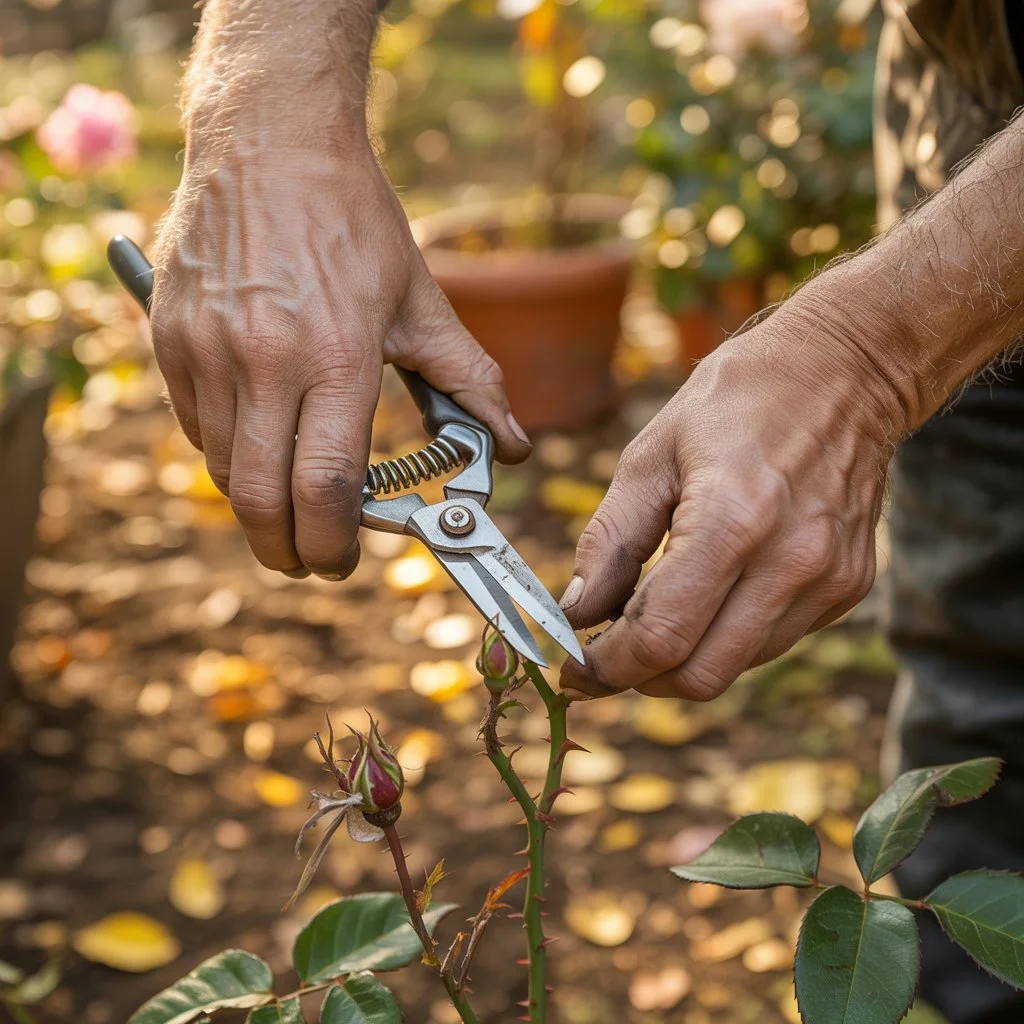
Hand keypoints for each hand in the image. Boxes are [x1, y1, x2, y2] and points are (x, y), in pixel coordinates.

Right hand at [151, 147, 529, 578]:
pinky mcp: (169, 337)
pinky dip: (225, 453)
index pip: (325, 487)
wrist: (270, 139)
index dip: (332, 544)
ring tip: (288, 499)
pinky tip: (257, 441)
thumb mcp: (422, 301)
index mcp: (336, 357)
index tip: (341, 561)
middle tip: (307, 559)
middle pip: (259, 499)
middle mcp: (262, 360)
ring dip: (256, 502)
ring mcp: (206, 350)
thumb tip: (510, 446)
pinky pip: (192, 426)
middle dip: (285, 550)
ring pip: (220, 470)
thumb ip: (470, 382)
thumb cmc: (355, 221)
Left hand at [558, 302, 899, 700]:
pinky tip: (707, 597)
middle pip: (700, 675)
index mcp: (733, 519)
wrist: (845, 373)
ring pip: (735, 667)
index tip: (574, 670)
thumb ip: (608, 542)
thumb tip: (574, 613)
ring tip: (651, 620)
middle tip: (604, 657)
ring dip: (682, 660)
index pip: (661, 637)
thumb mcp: (650, 456)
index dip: (606, 668)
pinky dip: (725, 638)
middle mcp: (791, 561)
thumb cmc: (736, 402)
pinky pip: (771, 642)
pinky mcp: (848, 588)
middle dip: (639, 679)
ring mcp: (828, 580)